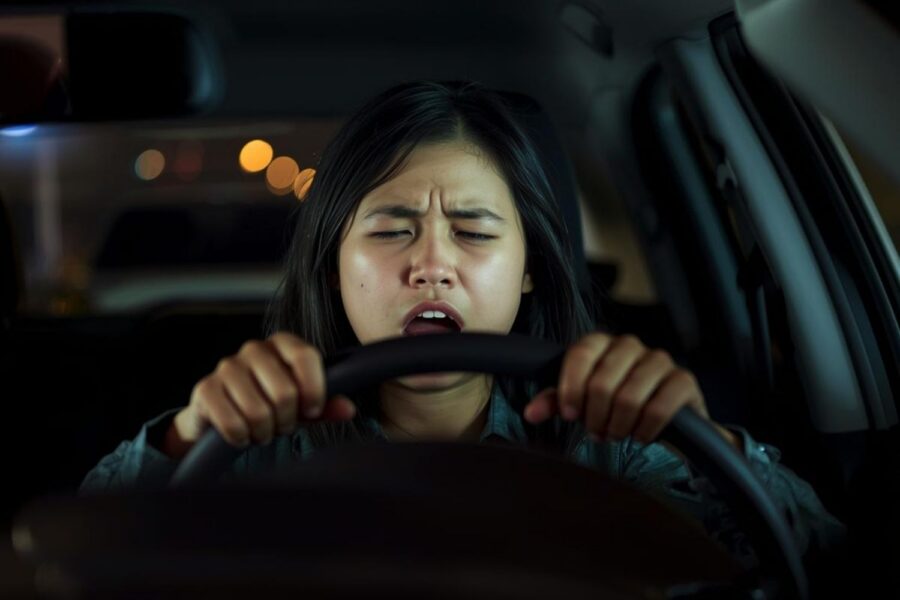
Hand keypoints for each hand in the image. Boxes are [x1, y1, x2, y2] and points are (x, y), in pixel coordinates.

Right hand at [165, 332, 356, 457]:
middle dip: (286, 420)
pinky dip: (241, 438)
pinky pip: (233, 424)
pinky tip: (241, 434)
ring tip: (261, 430)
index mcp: (282, 344)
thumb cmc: (267, 404)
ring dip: (264, 432)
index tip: (312, 410)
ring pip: (259, 412)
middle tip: (281, 425)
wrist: (219, 417)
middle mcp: (254, 349)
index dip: (314, 390)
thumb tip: (348, 409)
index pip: (306, 356)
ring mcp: (227, 366)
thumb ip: (325, 405)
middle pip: (285, 392)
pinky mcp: (205, 388)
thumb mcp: (300, 405)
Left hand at [523, 333, 738, 448]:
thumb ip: (555, 402)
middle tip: (597, 431)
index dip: (571, 388)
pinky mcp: (683, 380)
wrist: (665, 416)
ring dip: (618, 427)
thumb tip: (530, 412)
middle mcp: (630, 345)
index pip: (580, 354)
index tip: (570, 414)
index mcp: (601, 342)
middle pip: (602, 382)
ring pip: (629, 398)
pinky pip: (658, 409)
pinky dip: (644, 430)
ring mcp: (659, 359)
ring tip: (616, 433)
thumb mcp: (582, 401)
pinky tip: (640, 436)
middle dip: (595, 417)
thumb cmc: (614, 404)